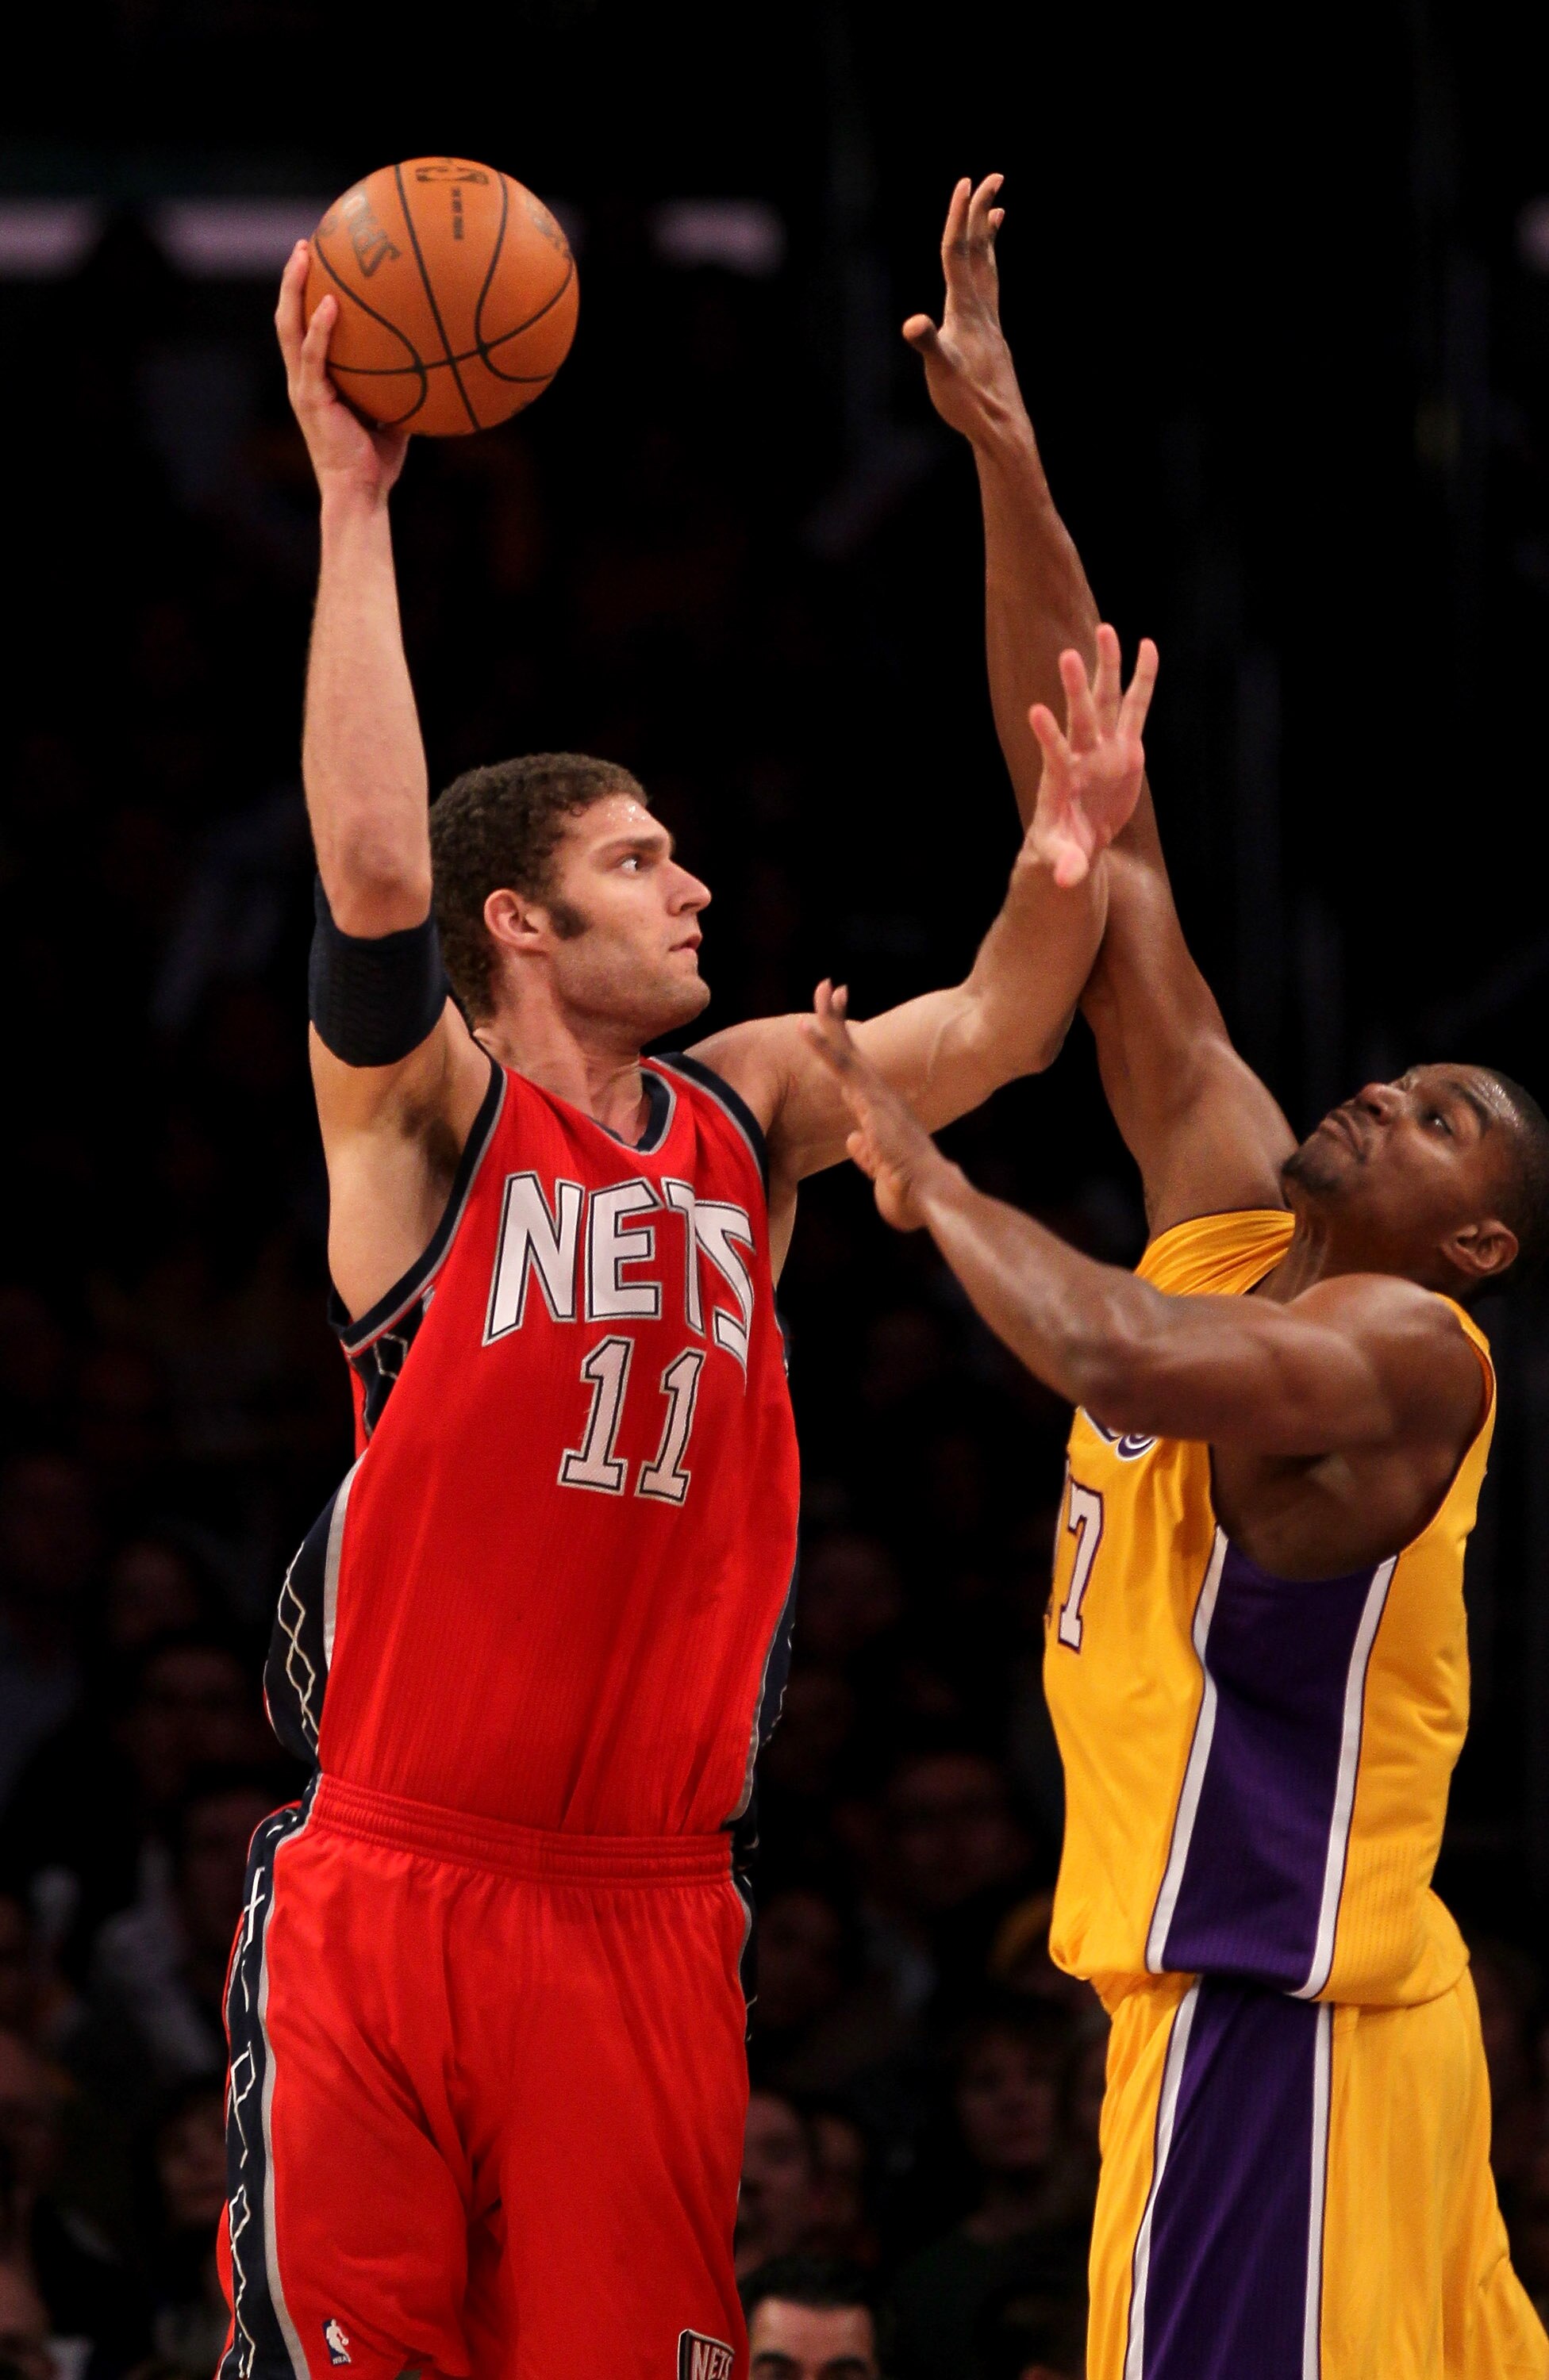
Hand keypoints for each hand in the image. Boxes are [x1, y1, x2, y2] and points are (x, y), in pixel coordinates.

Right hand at [275, 243, 408, 504]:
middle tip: (304, 246)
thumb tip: (437, 364)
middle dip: (293, 280)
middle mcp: (303, 379)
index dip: (307, 297)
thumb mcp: (394, 417)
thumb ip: (403, 389)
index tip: (320, 264)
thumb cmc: (377, 463)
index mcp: (317, 381)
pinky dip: (319, 329)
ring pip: (289, 327)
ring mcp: (303, 387)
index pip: (305, 330)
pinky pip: (313, 355)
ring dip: (293, 289)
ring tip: (303, 255)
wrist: (360, 494)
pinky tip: (330, 304)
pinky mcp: (309, 399)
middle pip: (288, 318)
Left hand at [802, 982, 954, 1231]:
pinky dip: (823, 1044)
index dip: (844, 1048)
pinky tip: (805, 1026)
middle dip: (839, 1019)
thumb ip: (867, 1154)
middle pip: (853, 1052)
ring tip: (822, 988)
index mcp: (882, 1114)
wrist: (932, 1196)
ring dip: (831, 1019)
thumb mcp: (883, 1173)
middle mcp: (881, 1098)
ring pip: (847, 1050)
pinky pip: (842, 1066)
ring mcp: (877, 1096)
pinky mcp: (871, 1099)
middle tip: (831, 988)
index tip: (837, 1027)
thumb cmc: (913, 1194)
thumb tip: (853, 1140)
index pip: (856, 1074)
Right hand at [903, 175, 1024, 446]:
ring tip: (998, 212)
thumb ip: (928, 344)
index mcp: (965, 310)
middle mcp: (981, 310)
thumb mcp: (941, 372)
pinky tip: (986, 277)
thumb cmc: (968, 402)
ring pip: (988, 270)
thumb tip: (914, 324)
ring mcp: (989, 323)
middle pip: (978, 251)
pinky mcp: (991, 339)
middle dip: (980, 213)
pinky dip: (988, 272)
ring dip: (989, 238)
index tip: (966, 183)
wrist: (1001, 427)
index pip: (958, 254)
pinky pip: (990, 292)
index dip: (959, 217)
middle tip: (990, 177)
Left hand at [1025, 625, 1157, 887]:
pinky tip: (1148, 646)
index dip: (1046, 737)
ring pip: (1106, 702)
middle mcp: (1081, 757)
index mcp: (1061, 784)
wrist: (1079, 840)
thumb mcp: (1061, 862)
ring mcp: (1104, 748)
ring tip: (1106, 629)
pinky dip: (1142, 680)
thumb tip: (1066, 882)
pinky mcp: (1126, 747)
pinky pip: (1136, 708)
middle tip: (1068, 655)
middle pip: (1079, 719)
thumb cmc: (1062, 849)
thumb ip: (1066, 867)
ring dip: (1107, 668)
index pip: (1054, 757)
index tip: (1036, 711)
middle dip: (1075, 689)